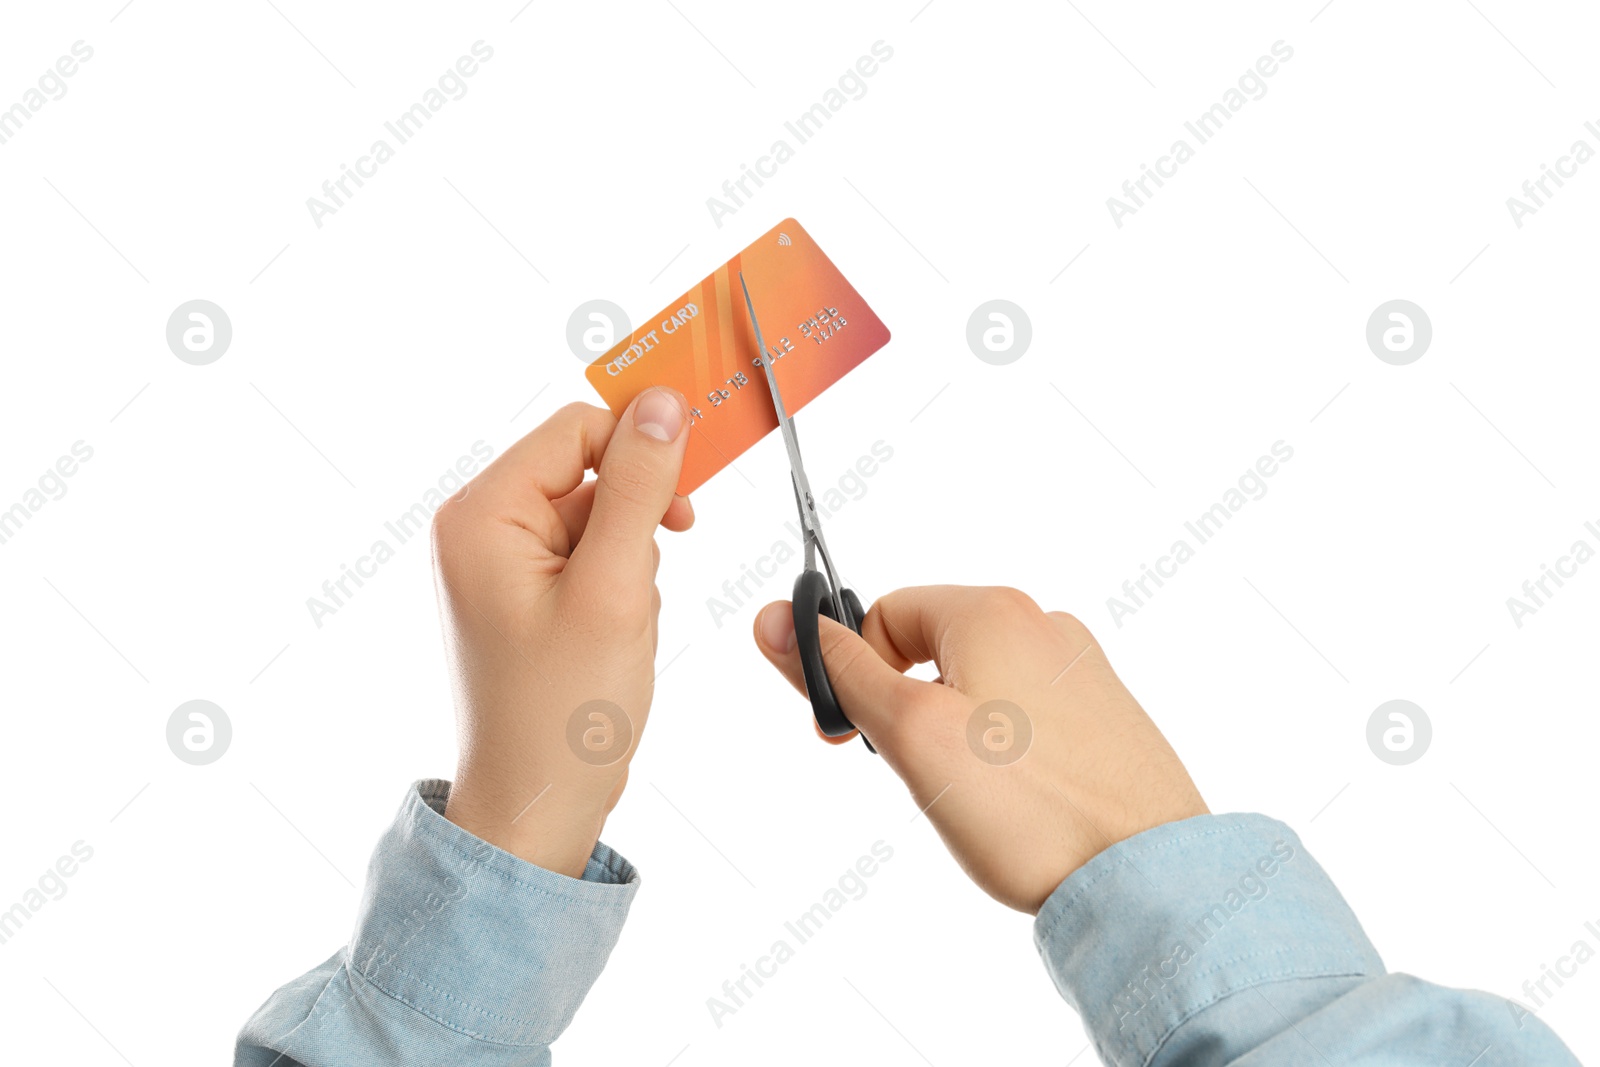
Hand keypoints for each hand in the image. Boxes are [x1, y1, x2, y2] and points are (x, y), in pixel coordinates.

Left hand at [434, 390, 691, 877]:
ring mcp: (499, 564)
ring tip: (622, 628)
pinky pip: (591, 557)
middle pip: (589, 471)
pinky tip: (616, 639)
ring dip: (632, 563)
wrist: (538, 807)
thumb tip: (662, 403)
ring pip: (600, 517)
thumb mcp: (614, 587)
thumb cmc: (565, 713)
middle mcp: (479, 528)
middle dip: (635, 524)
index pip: (576, 430)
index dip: (640, 451)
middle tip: (640, 587)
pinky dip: (621, 588)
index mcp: (482, 515)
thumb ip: (639, 487)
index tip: (688, 498)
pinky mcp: (524, 594)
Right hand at [753, 586, 1206, 912]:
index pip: (885, 613)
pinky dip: (1001, 753)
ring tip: (972, 797)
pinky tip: (1014, 803)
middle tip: (918, 773)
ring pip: (977, 685)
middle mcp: (1045, 624)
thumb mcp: (911, 734)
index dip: (854, 671)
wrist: (1148, 878)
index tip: (851, 736)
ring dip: (952, 734)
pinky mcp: (1105, 718)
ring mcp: (1081, 672)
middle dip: (906, 708)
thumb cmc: (1030, 808)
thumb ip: (842, 673)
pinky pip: (1024, 716)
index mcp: (993, 610)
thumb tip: (778, 619)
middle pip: (931, 647)